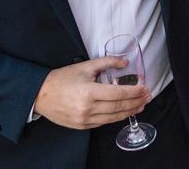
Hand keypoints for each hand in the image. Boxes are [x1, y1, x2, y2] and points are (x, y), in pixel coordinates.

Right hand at [32, 57, 150, 129]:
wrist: (40, 94)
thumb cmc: (62, 79)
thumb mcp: (86, 66)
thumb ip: (107, 62)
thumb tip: (125, 62)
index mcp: (89, 92)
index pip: (119, 94)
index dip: (135, 92)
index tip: (146, 88)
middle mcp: (87, 108)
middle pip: (119, 107)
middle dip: (136, 102)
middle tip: (147, 97)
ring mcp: (84, 119)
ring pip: (113, 118)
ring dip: (129, 112)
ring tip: (140, 106)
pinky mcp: (81, 126)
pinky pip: (103, 123)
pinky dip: (114, 117)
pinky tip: (122, 112)